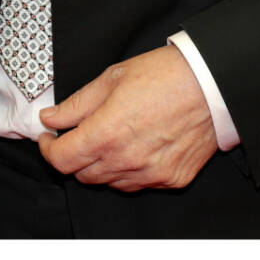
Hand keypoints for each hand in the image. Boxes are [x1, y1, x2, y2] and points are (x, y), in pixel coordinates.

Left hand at [36, 45, 218, 191]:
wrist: (211, 84)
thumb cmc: (163, 75)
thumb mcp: (111, 78)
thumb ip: (77, 104)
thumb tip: (51, 117)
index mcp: (107, 133)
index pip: (62, 160)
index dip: (48, 149)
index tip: (48, 137)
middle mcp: (127, 160)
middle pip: (83, 175)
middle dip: (73, 156)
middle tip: (77, 135)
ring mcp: (151, 174)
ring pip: (109, 182)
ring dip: (100, 165)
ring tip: (109, 138)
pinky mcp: (171, 179)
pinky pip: (138, 184)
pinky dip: (128, 171)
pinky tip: (134, 147)